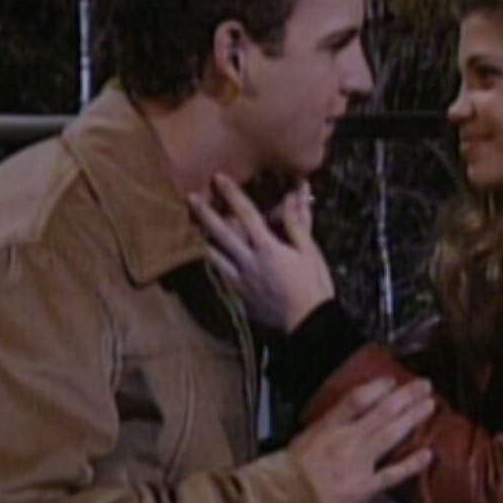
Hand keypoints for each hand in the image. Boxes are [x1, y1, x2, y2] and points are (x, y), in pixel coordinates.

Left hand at [188, 172, 334, 331]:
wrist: (308, 325)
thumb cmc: (313, 286)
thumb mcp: (310, 252)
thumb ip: (296, 224)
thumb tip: (292, 196)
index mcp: (268, 248)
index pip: (247, 214)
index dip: (233, 194)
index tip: (219, 177)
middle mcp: (249, 262)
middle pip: (222, 233)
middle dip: (205, 213)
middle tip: (189, 197)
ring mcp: (241, 281)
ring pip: (215, 256)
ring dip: (203, 239)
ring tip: (191, 226)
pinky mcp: (239, 297)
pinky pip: (221, 275)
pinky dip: (214, 263)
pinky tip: (209, 256)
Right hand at [288, 377, 435, 502]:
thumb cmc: (288, 474)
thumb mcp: (303, 438)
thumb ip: (327, 427)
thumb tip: (346, 416)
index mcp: (328, 427)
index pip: (356, 399)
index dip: (377, 387)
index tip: (391, 380)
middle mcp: (346, 440)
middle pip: (382, 412)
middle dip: (405, 396)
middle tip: (423, 386)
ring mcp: (358, 463)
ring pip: (391, 435)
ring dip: (412, 418)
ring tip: (429, 406)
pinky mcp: (365, 487)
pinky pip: (393, 474)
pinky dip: (411, 464)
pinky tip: (428, 454)